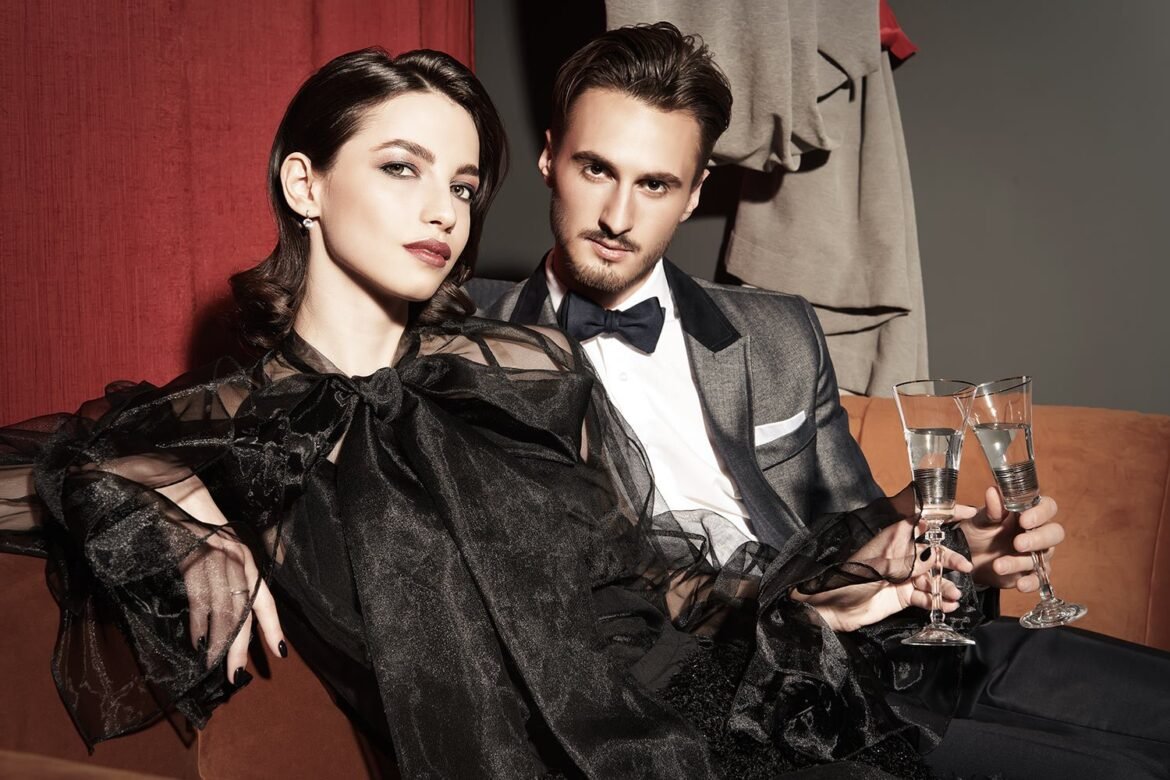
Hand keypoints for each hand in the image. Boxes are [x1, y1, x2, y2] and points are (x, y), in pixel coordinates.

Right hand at [159, 476, 285, 682]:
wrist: (178, 498)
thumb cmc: (203, 527)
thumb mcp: (227, 548)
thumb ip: (240, 573)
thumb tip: (251, 598)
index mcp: (248, 561)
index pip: (264, 600)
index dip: (272, 626)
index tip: (279, 653)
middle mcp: (237, 562)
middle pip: (242, 612)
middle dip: (240, 645)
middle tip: (237, 676)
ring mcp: (214, 561)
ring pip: (220, 610)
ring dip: (217, 641)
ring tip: (215, 665)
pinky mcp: (192, 561)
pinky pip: (198, 599)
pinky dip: (198, 623)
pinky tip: (198, 641)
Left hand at [794, 520, 972, 632]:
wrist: (833, 608)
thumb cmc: (851, 580)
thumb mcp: (882, 567)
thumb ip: (910, 561)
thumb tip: (935, 552)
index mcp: (893, 539)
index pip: (920, 523)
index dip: (941, 519)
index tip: (965, 515)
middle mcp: (902, 555)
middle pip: (932, 553)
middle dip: (949, 560)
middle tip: (966, 568)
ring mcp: (903, 576)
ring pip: (931, 577)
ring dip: (944, 586)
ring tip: (954, 596)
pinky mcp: (902, 595)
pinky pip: (925, 596)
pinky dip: (936, 601)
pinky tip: (948, 606)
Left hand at [958, 488, 1063, 591]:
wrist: (968, 557)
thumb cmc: (978, 531)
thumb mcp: (980, 519)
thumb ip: (991, 509)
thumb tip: (993, 492)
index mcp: (1028, 513)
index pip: (1048, 507)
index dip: (1041, 513)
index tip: (1024, 520)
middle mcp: (1037, 532)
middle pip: (1054, 533)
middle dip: (1038, 539)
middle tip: (1018, 543)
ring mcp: (1037, 554)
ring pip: (1044, 558)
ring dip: (1022, 562)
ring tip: (998, 565)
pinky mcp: (1031, 573)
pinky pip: (1039, 579)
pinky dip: (1031, 583)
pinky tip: (1020, 584)